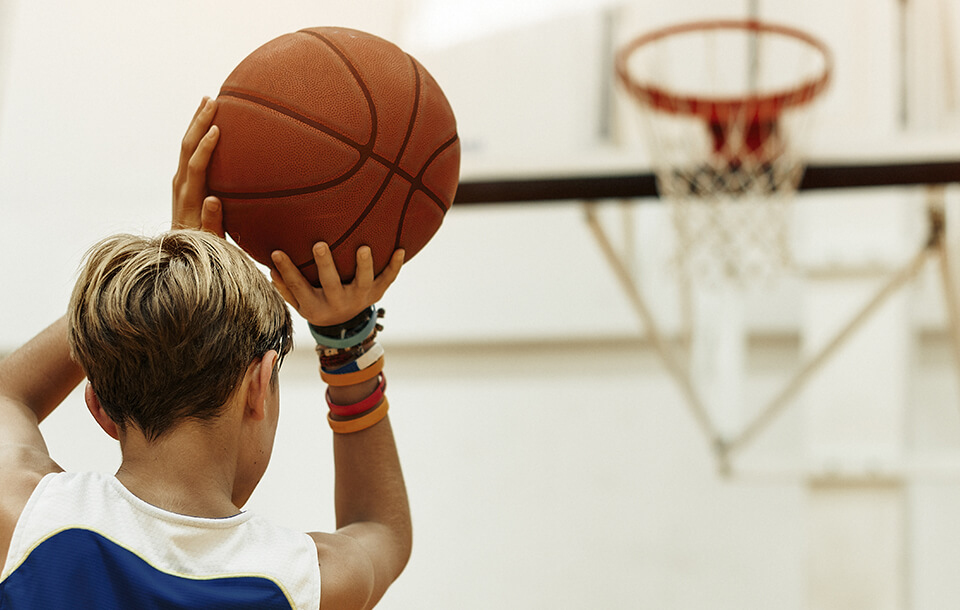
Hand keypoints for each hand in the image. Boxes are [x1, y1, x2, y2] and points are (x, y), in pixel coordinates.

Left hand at [172, 96, 224, 236]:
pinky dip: (197, 135)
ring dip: (196, 123)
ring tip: (208, 102)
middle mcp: (181, 187)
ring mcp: (180, 183)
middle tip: (212, 100)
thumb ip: (212, 223)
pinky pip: (190, 153)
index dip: (205, 148)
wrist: (180, 253)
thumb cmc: (202, 249)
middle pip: (187, 148)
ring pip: (186, 146)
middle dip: (198, 123)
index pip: (196, 167)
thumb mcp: (210, 242)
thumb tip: (212, 199)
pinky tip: (207, 125)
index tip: (217, 129)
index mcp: (189, 200)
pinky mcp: (183, 182)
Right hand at [270, 243, 403, 325]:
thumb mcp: (301, 304)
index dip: (286, 270)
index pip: (298, 287)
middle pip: (331, 283)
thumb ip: (286, 288)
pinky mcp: (376, 292)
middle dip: (325, 265)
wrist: (347, 327)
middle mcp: (338, 303)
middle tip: (319, 245)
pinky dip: (395, 266)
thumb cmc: (318, 304)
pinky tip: (400, 249)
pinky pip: (388, 279)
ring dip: (364, 265)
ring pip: (363, 282)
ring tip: (363, 248)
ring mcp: (360, 298)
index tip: (276, 252)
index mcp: (316, 306)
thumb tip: (271, 269)